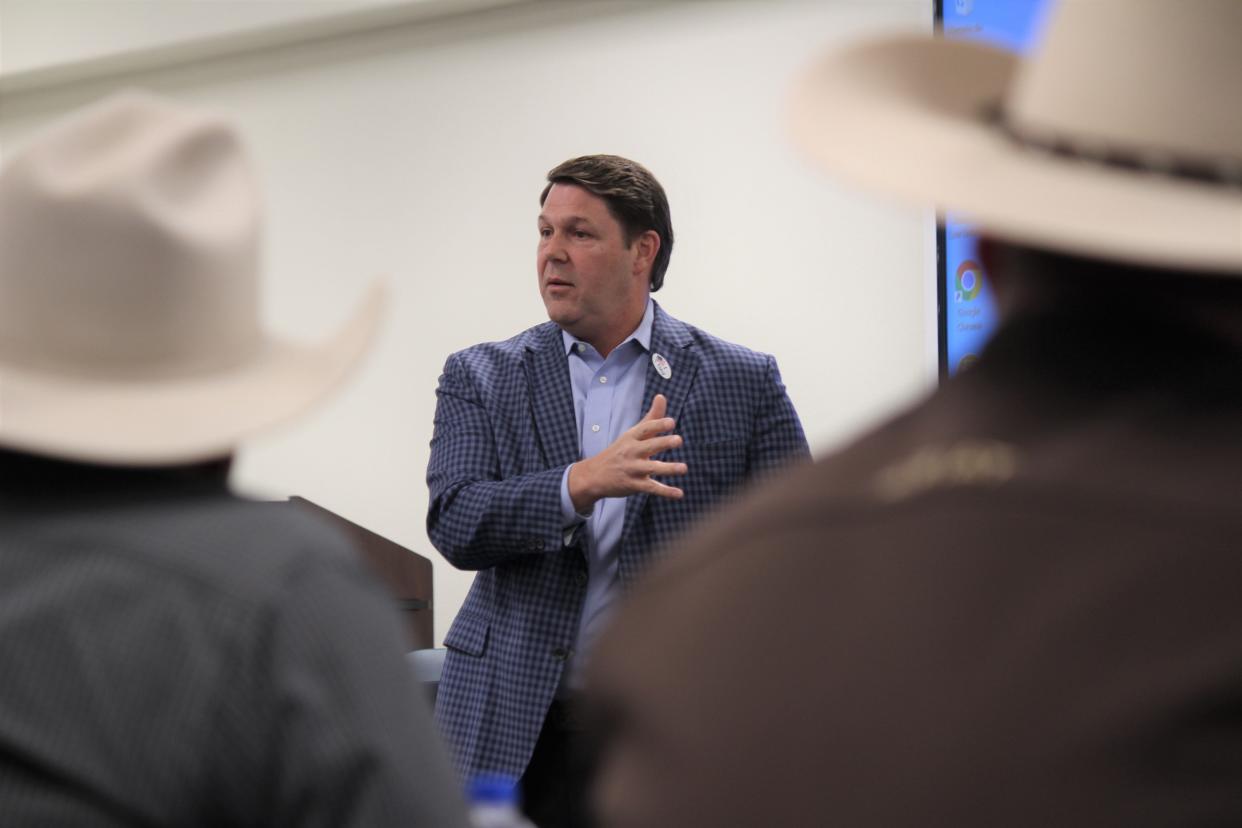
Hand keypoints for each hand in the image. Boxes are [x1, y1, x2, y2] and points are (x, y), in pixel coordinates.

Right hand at [568, 394, 686, 512]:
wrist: (594, 475)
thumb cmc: (619, 451)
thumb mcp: (632, 433)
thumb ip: (651, 417)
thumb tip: (662, 396)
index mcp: (631, 438)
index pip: (645, 429)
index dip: (658, 425)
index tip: (671, 422)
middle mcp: (631, 452)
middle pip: (649, 446)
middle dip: (663, 443)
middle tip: (679, 440)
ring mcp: (632, 469)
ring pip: (652, 468)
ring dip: (668, 468)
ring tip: (684, 468)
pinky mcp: (634, 485)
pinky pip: (651, 488)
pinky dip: (666, 491)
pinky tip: (679, 493)